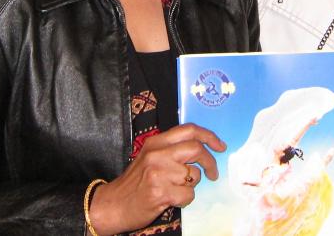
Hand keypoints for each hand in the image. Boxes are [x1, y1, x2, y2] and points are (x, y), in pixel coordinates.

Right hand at [89, 123, 225, 234]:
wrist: (112, 205)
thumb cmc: (135, 182)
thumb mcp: (149, 157)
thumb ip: (171, 149)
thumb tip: (202, 147)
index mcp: (156, 142)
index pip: (189, 130)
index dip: (209, 136)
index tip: (221, 146)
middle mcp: (157, 154)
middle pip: (196, 148)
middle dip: (210, 162)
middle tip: (213, 173)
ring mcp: (159, 172)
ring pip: (194, 175)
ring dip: (192, 185)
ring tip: (178, 189)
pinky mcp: (160, 192)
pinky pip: (188, 194)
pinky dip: (185, 199)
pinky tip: (172, 200)